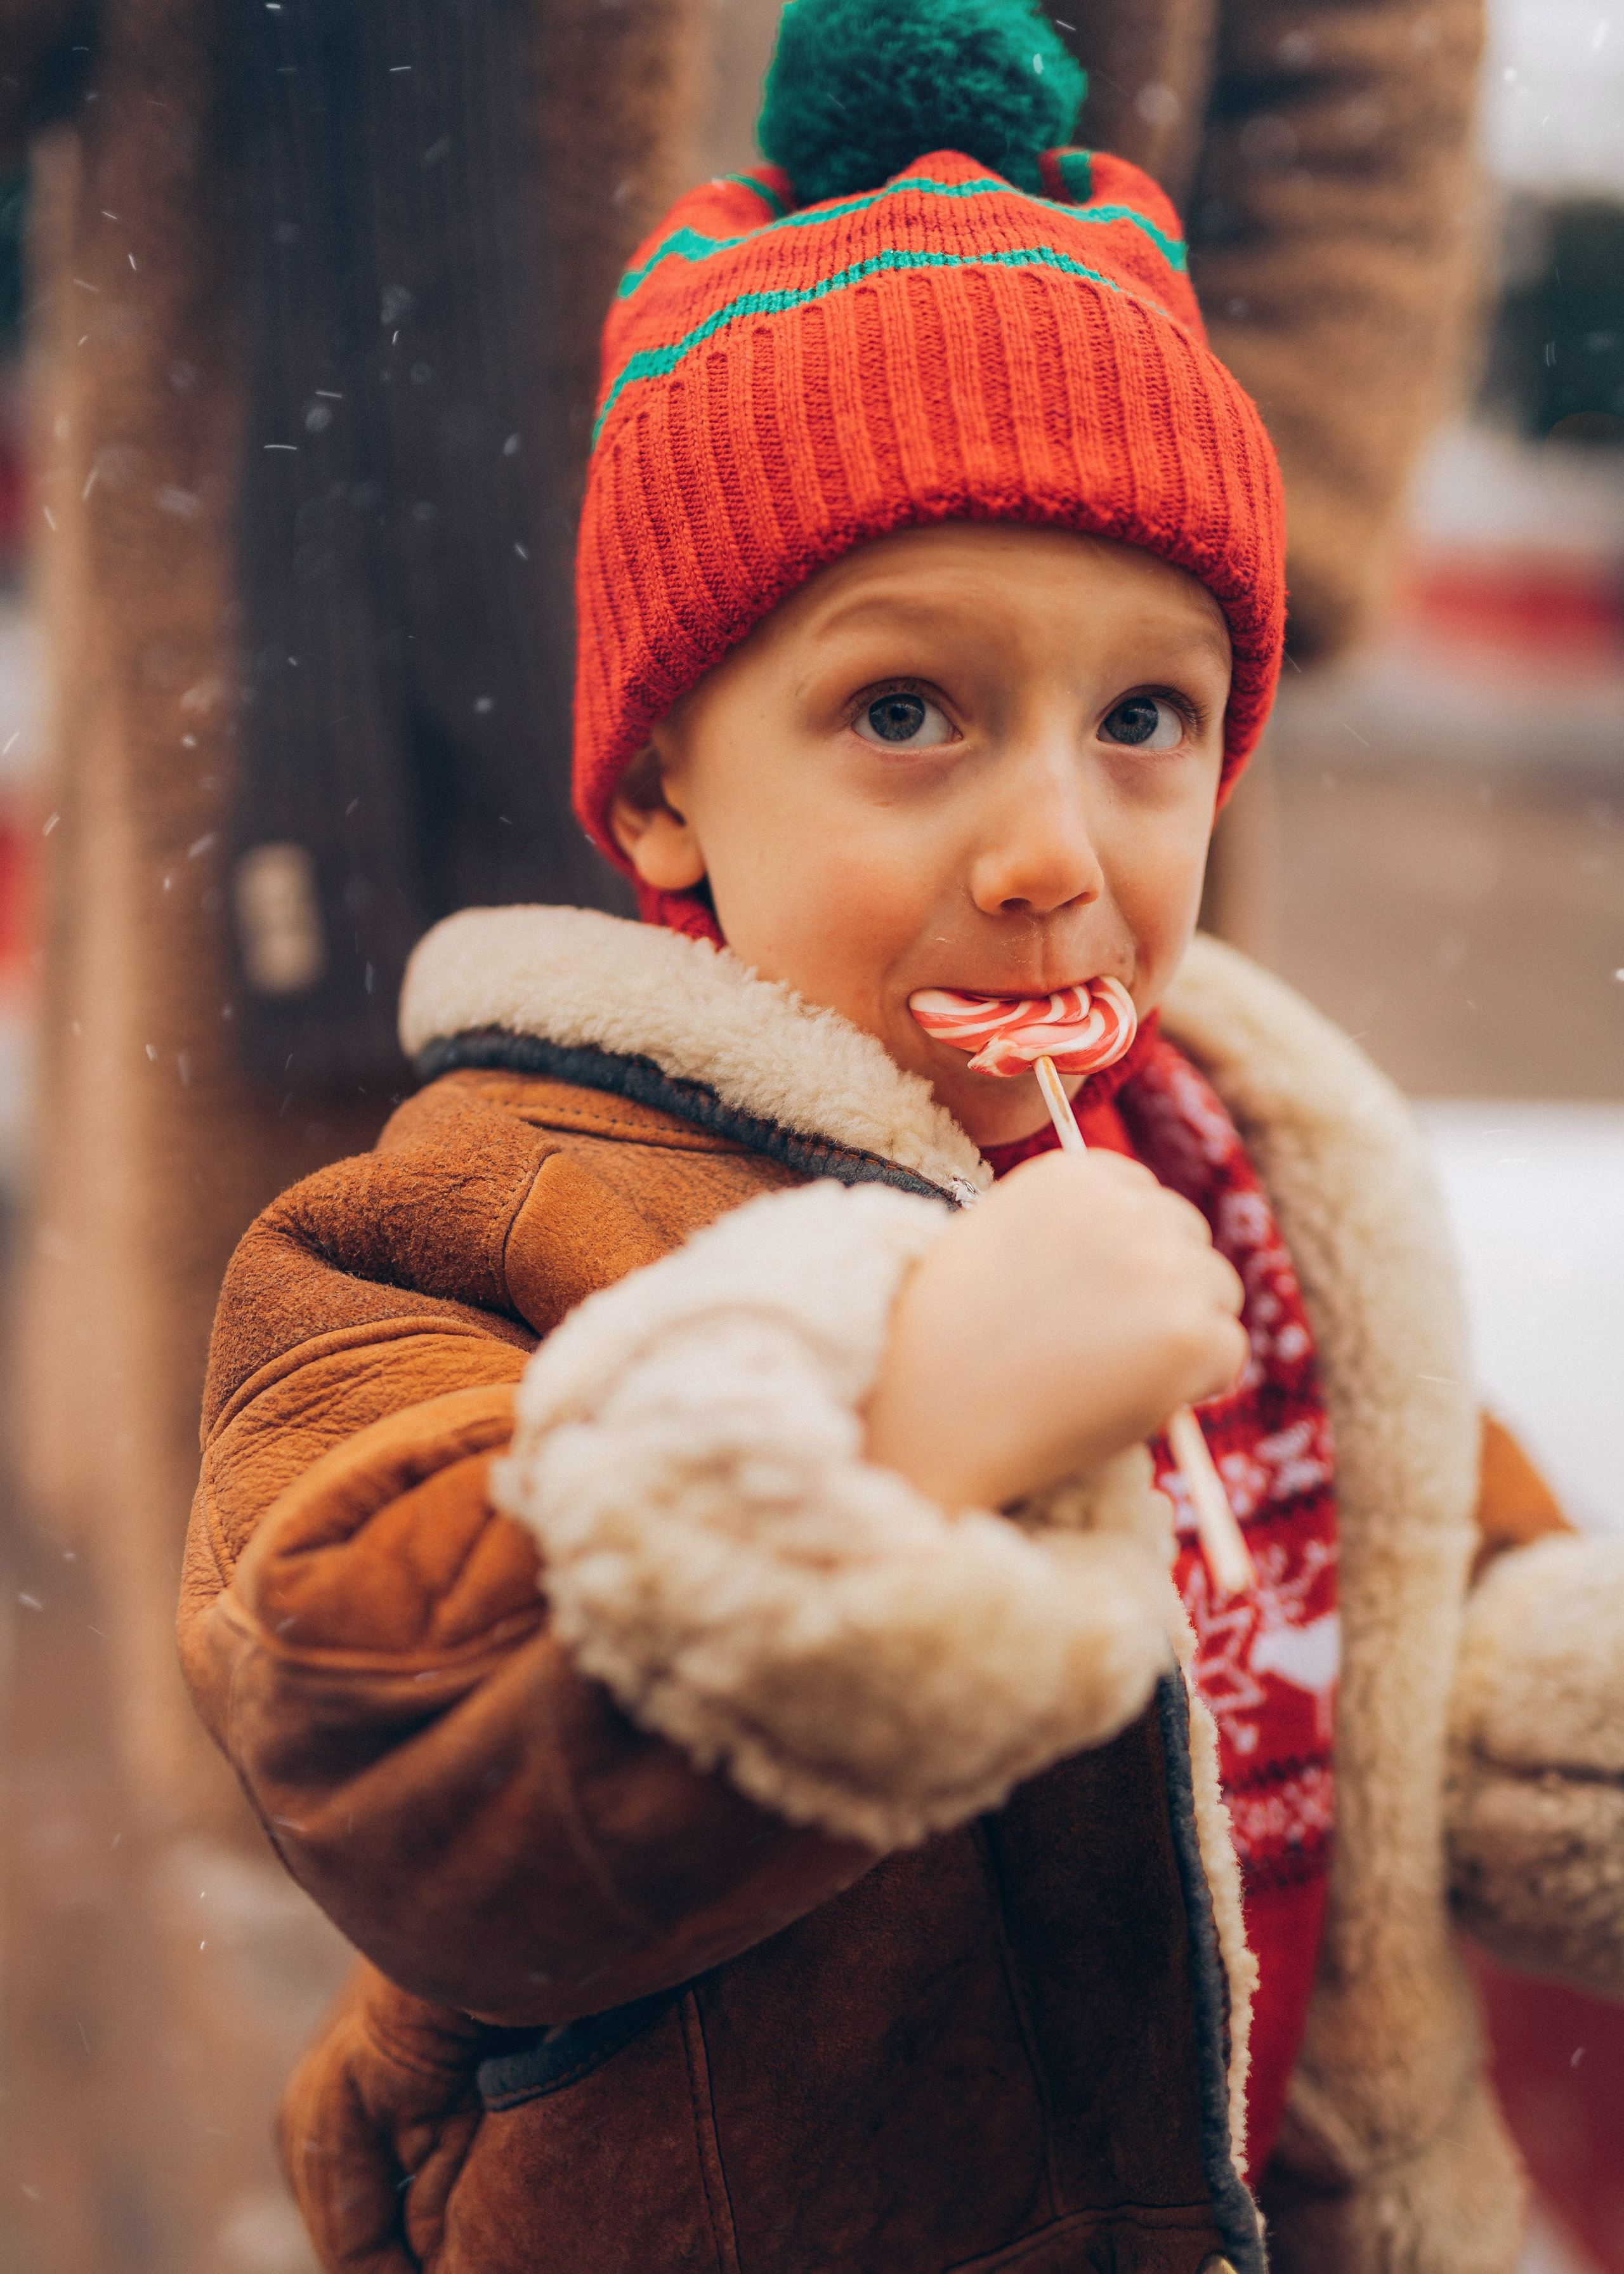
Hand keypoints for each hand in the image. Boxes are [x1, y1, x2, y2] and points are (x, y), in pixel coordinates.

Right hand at [864, 1150, 1245, 1510]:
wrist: (928, 1411)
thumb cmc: (947, 1340)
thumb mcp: (996, 1240)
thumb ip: (1069, 1228)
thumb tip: (1140, 1255)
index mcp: (1073, 1172)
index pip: (1142, 1194)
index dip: (1127, 1250)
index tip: (1099, 1293)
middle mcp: (1126, 1208)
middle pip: (1189, 1237)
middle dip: (1164, 1286)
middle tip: (1106, 1345)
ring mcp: (1164, 1268)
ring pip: (1218, 1292)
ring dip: (1184, 1330)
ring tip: (1112, 1373)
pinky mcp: (1189, 1334)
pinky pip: (1228, 1353)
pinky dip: (1198, 1383)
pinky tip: (1135, 1399)